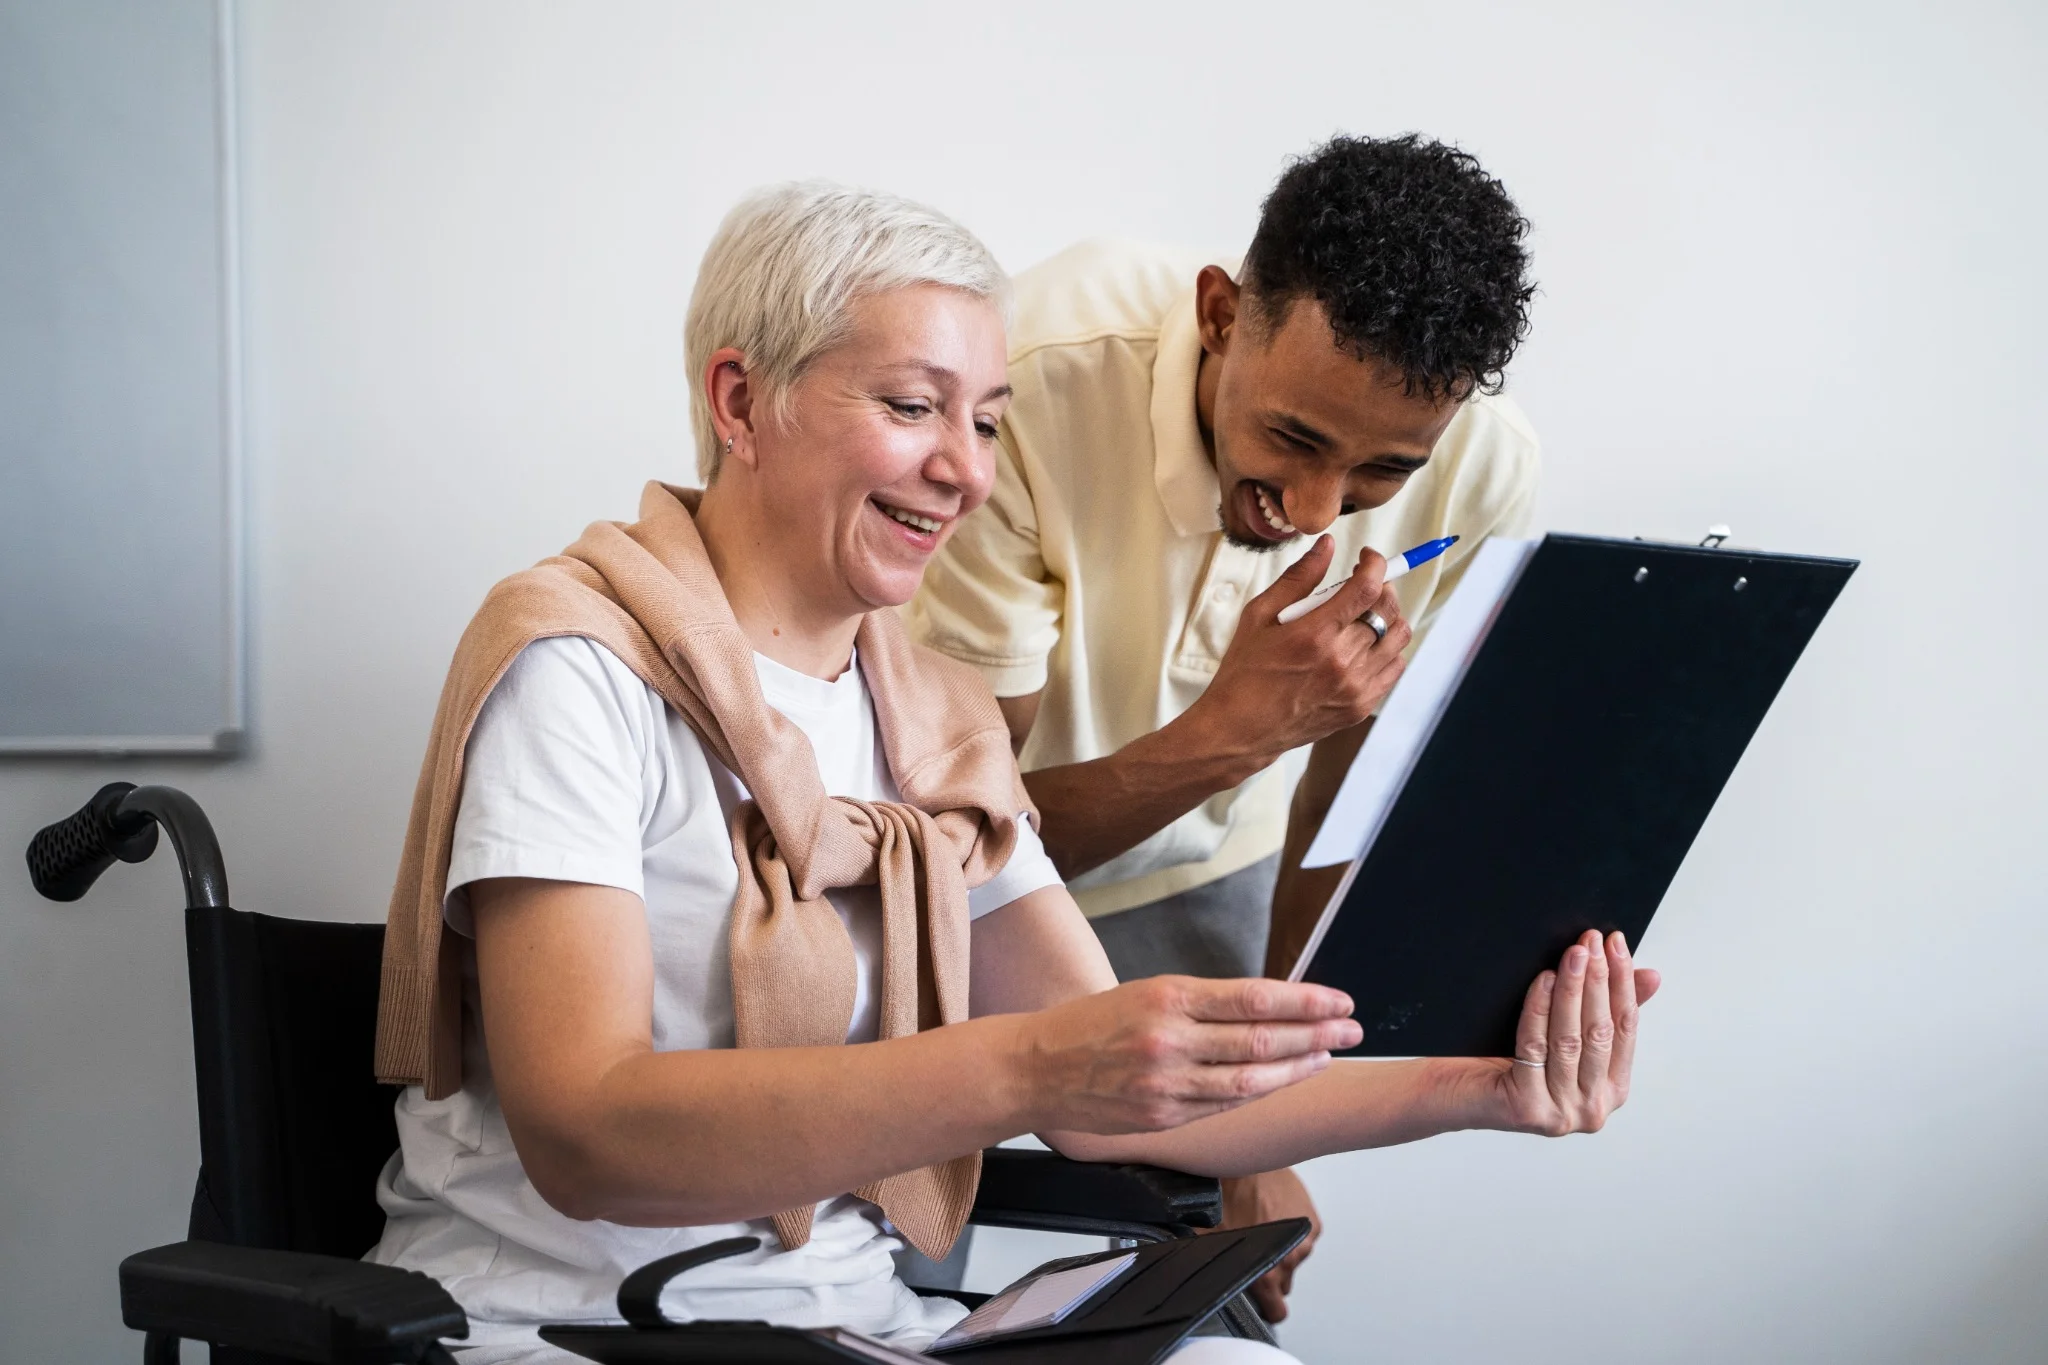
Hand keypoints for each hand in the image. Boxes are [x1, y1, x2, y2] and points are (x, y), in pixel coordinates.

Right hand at [1020, 976, 1361, 1134]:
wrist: (1034, 1068)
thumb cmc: (1090, 1025)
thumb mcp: (1146, 994)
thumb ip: (1202, 1004)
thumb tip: (1267, 1005)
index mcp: (1167, 997)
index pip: (1254, 997)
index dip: (1305, 1001)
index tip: (1338, 999)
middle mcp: (1170, 1039)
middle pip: (1262, 1038)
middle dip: (1317, 1034)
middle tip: (1353, 1028)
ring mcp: (1167, 1083)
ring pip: (1251, 1077)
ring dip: (1299, 1067)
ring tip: (1329, 1056)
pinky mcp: (1163, 1117)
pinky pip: (1225, 1103)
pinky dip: (1261, 1091)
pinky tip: (1284, 1080)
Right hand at [1187, 536, 1412, 766]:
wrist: (1240, 730)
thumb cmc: (1244, 672)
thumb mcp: (1258, 616)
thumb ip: (1298, 578)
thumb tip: (1326, 545)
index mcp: (1314, 635)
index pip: (1367, 588)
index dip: (1375, 564)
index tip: (1367, 557)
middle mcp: (1341, 662)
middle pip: (1387, 610)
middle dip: (1381, 587)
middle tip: (1364, 584)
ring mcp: (1355, 687)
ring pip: (1398, 638)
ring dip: (1389, 617)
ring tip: (1367, 613)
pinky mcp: (1360, 706)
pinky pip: (1394, 668)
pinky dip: (1389, 649)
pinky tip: (1367, 643)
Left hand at [1212, 1168, 1320, 1322]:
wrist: (1242, 1158)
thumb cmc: (1225, 1195)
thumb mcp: (1209, 1238)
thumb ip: (1215, 1267)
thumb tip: (1201, 1280)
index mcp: (1267, 1273)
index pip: (1277, 1312)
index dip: (1266, 1309)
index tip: (1260, 1302)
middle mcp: (1291, 1260)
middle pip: (1284, 1284)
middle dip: (1270, 1274)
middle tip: (1252, 1252)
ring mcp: (1305, 1239)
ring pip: (1293, 1258)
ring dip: (1281, 1248)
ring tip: (1260, 1224)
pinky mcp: (1313, 1221)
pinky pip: (1303, 1235)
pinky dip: (1292, 1228)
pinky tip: (1272, 1211)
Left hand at [1489, 930, 1661, 1135]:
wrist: (1460, 1092)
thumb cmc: (1511, 1059)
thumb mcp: (1566, 1033)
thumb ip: (1605, 1010)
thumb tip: (1651, 975)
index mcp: (1612, 1090)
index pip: (1626, 1028)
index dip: (1623, 982)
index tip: (1616, 943)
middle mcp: (1593, 1109)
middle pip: (1599, 1032)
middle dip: (1597, 980)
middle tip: (1590, 941)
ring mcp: (1563, 1114)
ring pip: (1570, 1039)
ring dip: (1572, 990)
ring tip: (1572, 954)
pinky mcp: (1529, 1109)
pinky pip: (1535, 1046)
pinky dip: (1540, 1009)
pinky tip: (1543, 980)